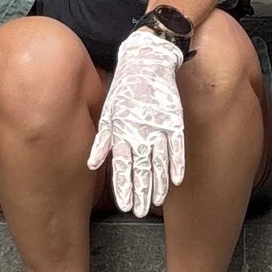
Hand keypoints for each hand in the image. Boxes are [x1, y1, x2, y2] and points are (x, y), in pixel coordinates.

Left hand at [87, 27, 186, 215]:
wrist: (147, 60)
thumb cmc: (125, 87)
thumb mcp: (108, 111)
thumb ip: (103, 140)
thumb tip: (93, 164)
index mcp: (122, 131)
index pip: (123, 167)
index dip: (124, 188)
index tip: (125, 206)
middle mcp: (140, 133)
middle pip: (141, 170)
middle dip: (140, 193)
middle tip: (139, 212)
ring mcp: (158, 128)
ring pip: (159, 163)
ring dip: (158, 184)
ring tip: (156, 201)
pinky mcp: (174, 120)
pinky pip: (177, 147)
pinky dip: (177, 164)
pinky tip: (177, 181)